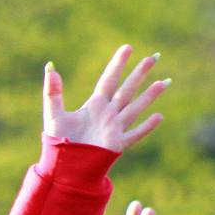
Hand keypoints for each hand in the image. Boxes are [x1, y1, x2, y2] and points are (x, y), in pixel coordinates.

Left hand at [44, 45, 169, 151]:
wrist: (63, 167)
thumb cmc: (58, 143)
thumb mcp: (53, 114)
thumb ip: (52, 92)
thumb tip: (50, 68)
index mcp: (94, 105)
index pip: (109, 80)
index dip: (118, 64)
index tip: (128, 48)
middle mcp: (108, 114)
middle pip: (127, 89)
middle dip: (140, 73)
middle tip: (153, 57)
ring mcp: (114, 128)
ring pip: (135, 108)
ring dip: (149, 95)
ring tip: (164, 82)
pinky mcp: (117, 144)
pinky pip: (134, 134)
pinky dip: (146, 126)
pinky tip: (159, 117)